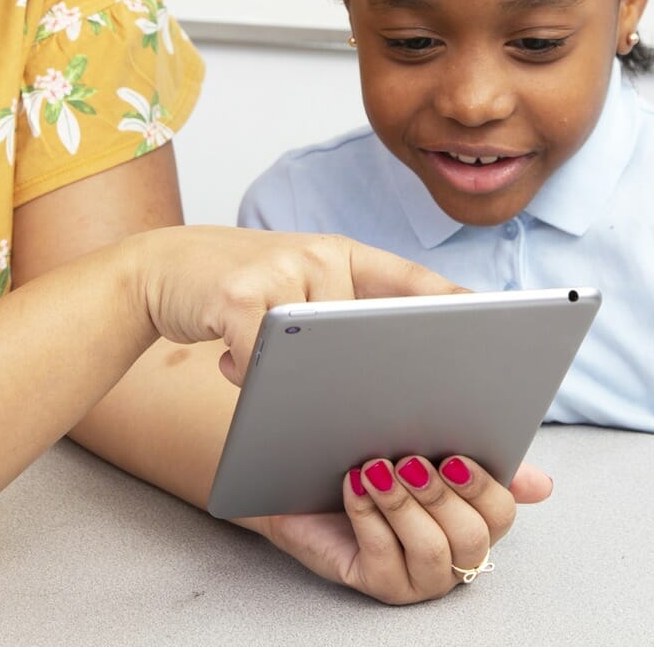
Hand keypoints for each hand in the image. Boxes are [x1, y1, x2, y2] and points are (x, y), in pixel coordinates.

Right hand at [123, 228, 460, 382]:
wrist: (156, 271)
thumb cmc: (238, 297)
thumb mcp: (296, 299)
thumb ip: (337, 324)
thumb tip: (386, 384)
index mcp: (343, 256)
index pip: (412, 281)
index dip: (456, 303)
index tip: (498, 329)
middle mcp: (317, 252)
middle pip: (368, 322)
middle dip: (378, 364)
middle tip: (394, 400)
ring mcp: (278, 267)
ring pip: (315, 342)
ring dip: (297, 376)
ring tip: (276, 374)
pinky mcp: (234, 294)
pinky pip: (262, 356)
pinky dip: (250, 374)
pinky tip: (230, 364)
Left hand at [252, 455, 552, 604]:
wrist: (307, 481)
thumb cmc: (374, 463)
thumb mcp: (427, 451)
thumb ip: (481, 459)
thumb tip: (544, 486)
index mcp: (474, 520)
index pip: (500, 514)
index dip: (482, 487)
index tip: (454, 457)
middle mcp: (453, 557)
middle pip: (471, 538)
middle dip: (440, 496)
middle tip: (409, 460)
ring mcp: (418, 578)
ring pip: (430, 551)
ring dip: (403, 505)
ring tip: (376, 468)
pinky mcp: (378, 584)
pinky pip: (383, 556)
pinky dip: (369, 516)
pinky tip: (355, 485)